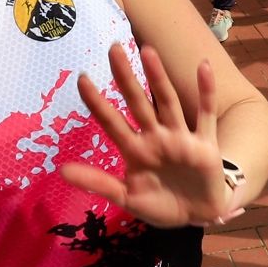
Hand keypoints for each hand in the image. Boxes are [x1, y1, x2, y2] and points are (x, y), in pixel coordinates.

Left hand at [60, 44, 237, 227]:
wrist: (198, 218)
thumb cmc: (161, 204)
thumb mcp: (127, 198)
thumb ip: (99, 183)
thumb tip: (61, 170)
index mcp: (135, 150)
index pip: (111, 122)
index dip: (97, 103)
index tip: (81, 78)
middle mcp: (156, 137)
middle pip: (138, 102)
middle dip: (125, 77)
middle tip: (113, 48)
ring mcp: (180, 138)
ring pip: (167, 103)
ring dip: (158, 78)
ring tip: (147, 51)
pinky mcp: (205, 145)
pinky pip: (206, 115)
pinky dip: (206, 92)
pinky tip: (204, 67)